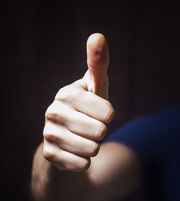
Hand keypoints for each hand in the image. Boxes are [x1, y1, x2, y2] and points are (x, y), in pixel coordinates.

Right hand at [42, 33, 114, 170]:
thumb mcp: (96, 87)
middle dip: (102, 132)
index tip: (99, 111)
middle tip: (91, 126)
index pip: (108, 112)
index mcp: (66, 93)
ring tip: (84, 138)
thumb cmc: (89, 108)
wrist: (68, 139)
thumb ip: (99, 63)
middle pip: (101, 131)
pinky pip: (82, 164)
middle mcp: (53, 112)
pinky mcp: (48, 156)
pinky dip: (85, 161)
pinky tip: (76, 153)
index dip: (109, 115)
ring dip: (95, 147)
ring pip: (92, 149)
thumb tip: (98, 36)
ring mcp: (48, 135)